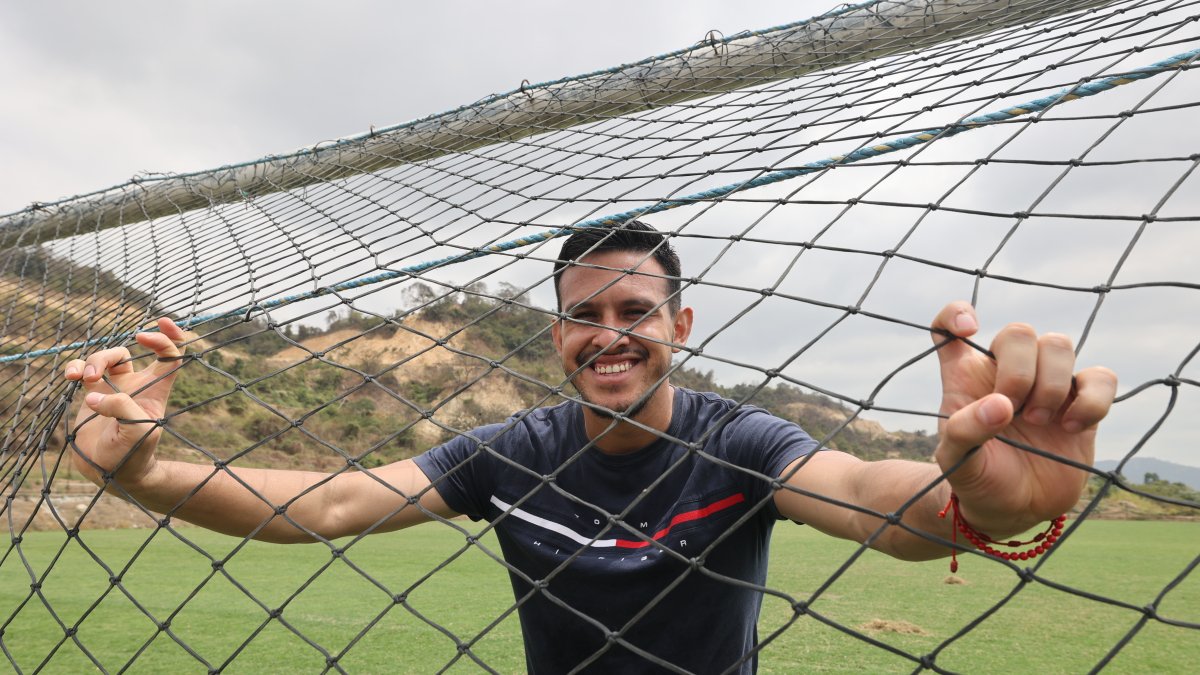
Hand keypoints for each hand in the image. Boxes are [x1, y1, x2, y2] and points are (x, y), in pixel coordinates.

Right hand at [63, 318, 189, 492]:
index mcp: (156, 389)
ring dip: (90, 362)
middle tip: (97, 374)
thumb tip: (95, 395)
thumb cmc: (133, 453)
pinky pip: (83, 370)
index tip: (151, 329)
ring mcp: (113, 388)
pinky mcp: (92, 394)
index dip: (169, 336)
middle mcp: (136, 385)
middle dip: (110, 353)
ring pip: (103, 358)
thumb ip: (122, 408)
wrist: (110, 471)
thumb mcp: (137, 430)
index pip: (171, 356)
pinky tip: (71, 376)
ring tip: (81, 380)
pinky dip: (75, 367)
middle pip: (129, 351)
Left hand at [930, 302, 1116, 531]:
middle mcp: (1006, 372)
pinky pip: (1102, 376)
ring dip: (1050, 382)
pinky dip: (1092, 398)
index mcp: (966, 376)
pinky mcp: (1080, 403)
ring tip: (1039, 421)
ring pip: (1059, 345)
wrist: (1010, 509)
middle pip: (1019, 332)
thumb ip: (965, 431)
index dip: (955, 314)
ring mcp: (1045, 384)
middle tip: (1013, 409)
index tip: (968, 328)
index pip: (949, 327)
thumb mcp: (956, 460)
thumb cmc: (974, 476)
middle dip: (1018, 368)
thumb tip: (1000, 405)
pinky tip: (1071, 426)